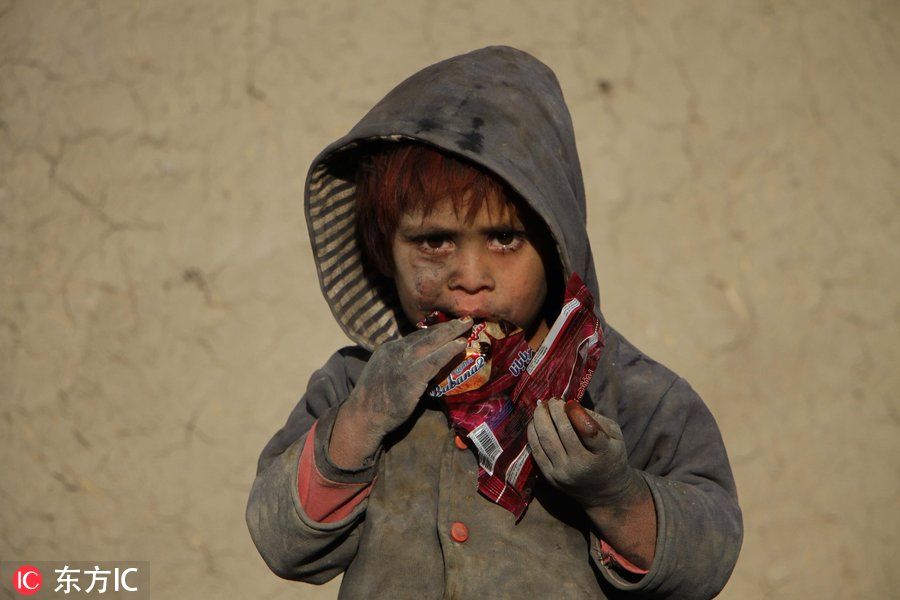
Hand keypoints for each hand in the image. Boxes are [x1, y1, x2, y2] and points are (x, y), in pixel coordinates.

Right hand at [329, 317, 471, 467]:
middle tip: (465, 318)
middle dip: (446, 326)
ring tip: (467, 326)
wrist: (363, 417)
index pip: (415, 336)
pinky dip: (449, 351)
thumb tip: (423, 365)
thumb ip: (401, 366)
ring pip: (431, 342)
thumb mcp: (384, 374)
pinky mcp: (410, 376)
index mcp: (388, 349)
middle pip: (425, 334)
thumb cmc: (375, 402)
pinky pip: (434, 360)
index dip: (434, 331)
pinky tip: (461, 346)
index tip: (449, 327)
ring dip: (451, 333)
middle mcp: (395, 350)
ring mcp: (402, 362)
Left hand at [527, 398, 641, 508]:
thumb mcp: (615, 437)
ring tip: (541, 406)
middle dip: (555, 411)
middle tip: (552, 400)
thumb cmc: (611, 458)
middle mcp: (582, 466)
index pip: (589, 431)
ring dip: (540, 419)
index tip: (570, 402)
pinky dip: (533, 433)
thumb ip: (596, 419)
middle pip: (563, 432)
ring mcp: (563, 473)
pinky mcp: (550, 477)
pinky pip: (536, 451)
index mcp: (604, 454)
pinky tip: (535, 422)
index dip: (576, 412)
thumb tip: (569, 405)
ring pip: (546, 440)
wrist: (605, 494)